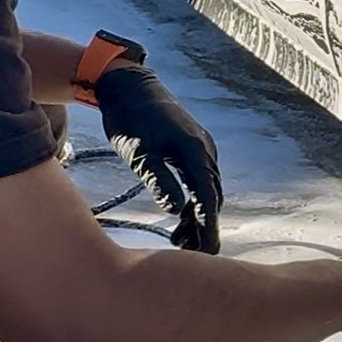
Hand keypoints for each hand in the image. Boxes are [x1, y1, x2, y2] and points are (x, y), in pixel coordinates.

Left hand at [94, 66, 222, 253]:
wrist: (129, 87)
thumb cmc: (129, 118)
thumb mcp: (138, 152)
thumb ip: (158, 179)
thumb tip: (175, 209)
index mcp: (195, 151)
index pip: (208, 197)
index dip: (208, 226)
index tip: (207, 251)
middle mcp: (205, 150)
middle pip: (212, 196)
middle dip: (205, 226)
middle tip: (191, 254)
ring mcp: (201, 148)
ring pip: (207, 189)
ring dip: (199, 215)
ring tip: (181, 241)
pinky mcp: (192, 148)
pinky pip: (200, 180)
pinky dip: (194, 200)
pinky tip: (180, 215)